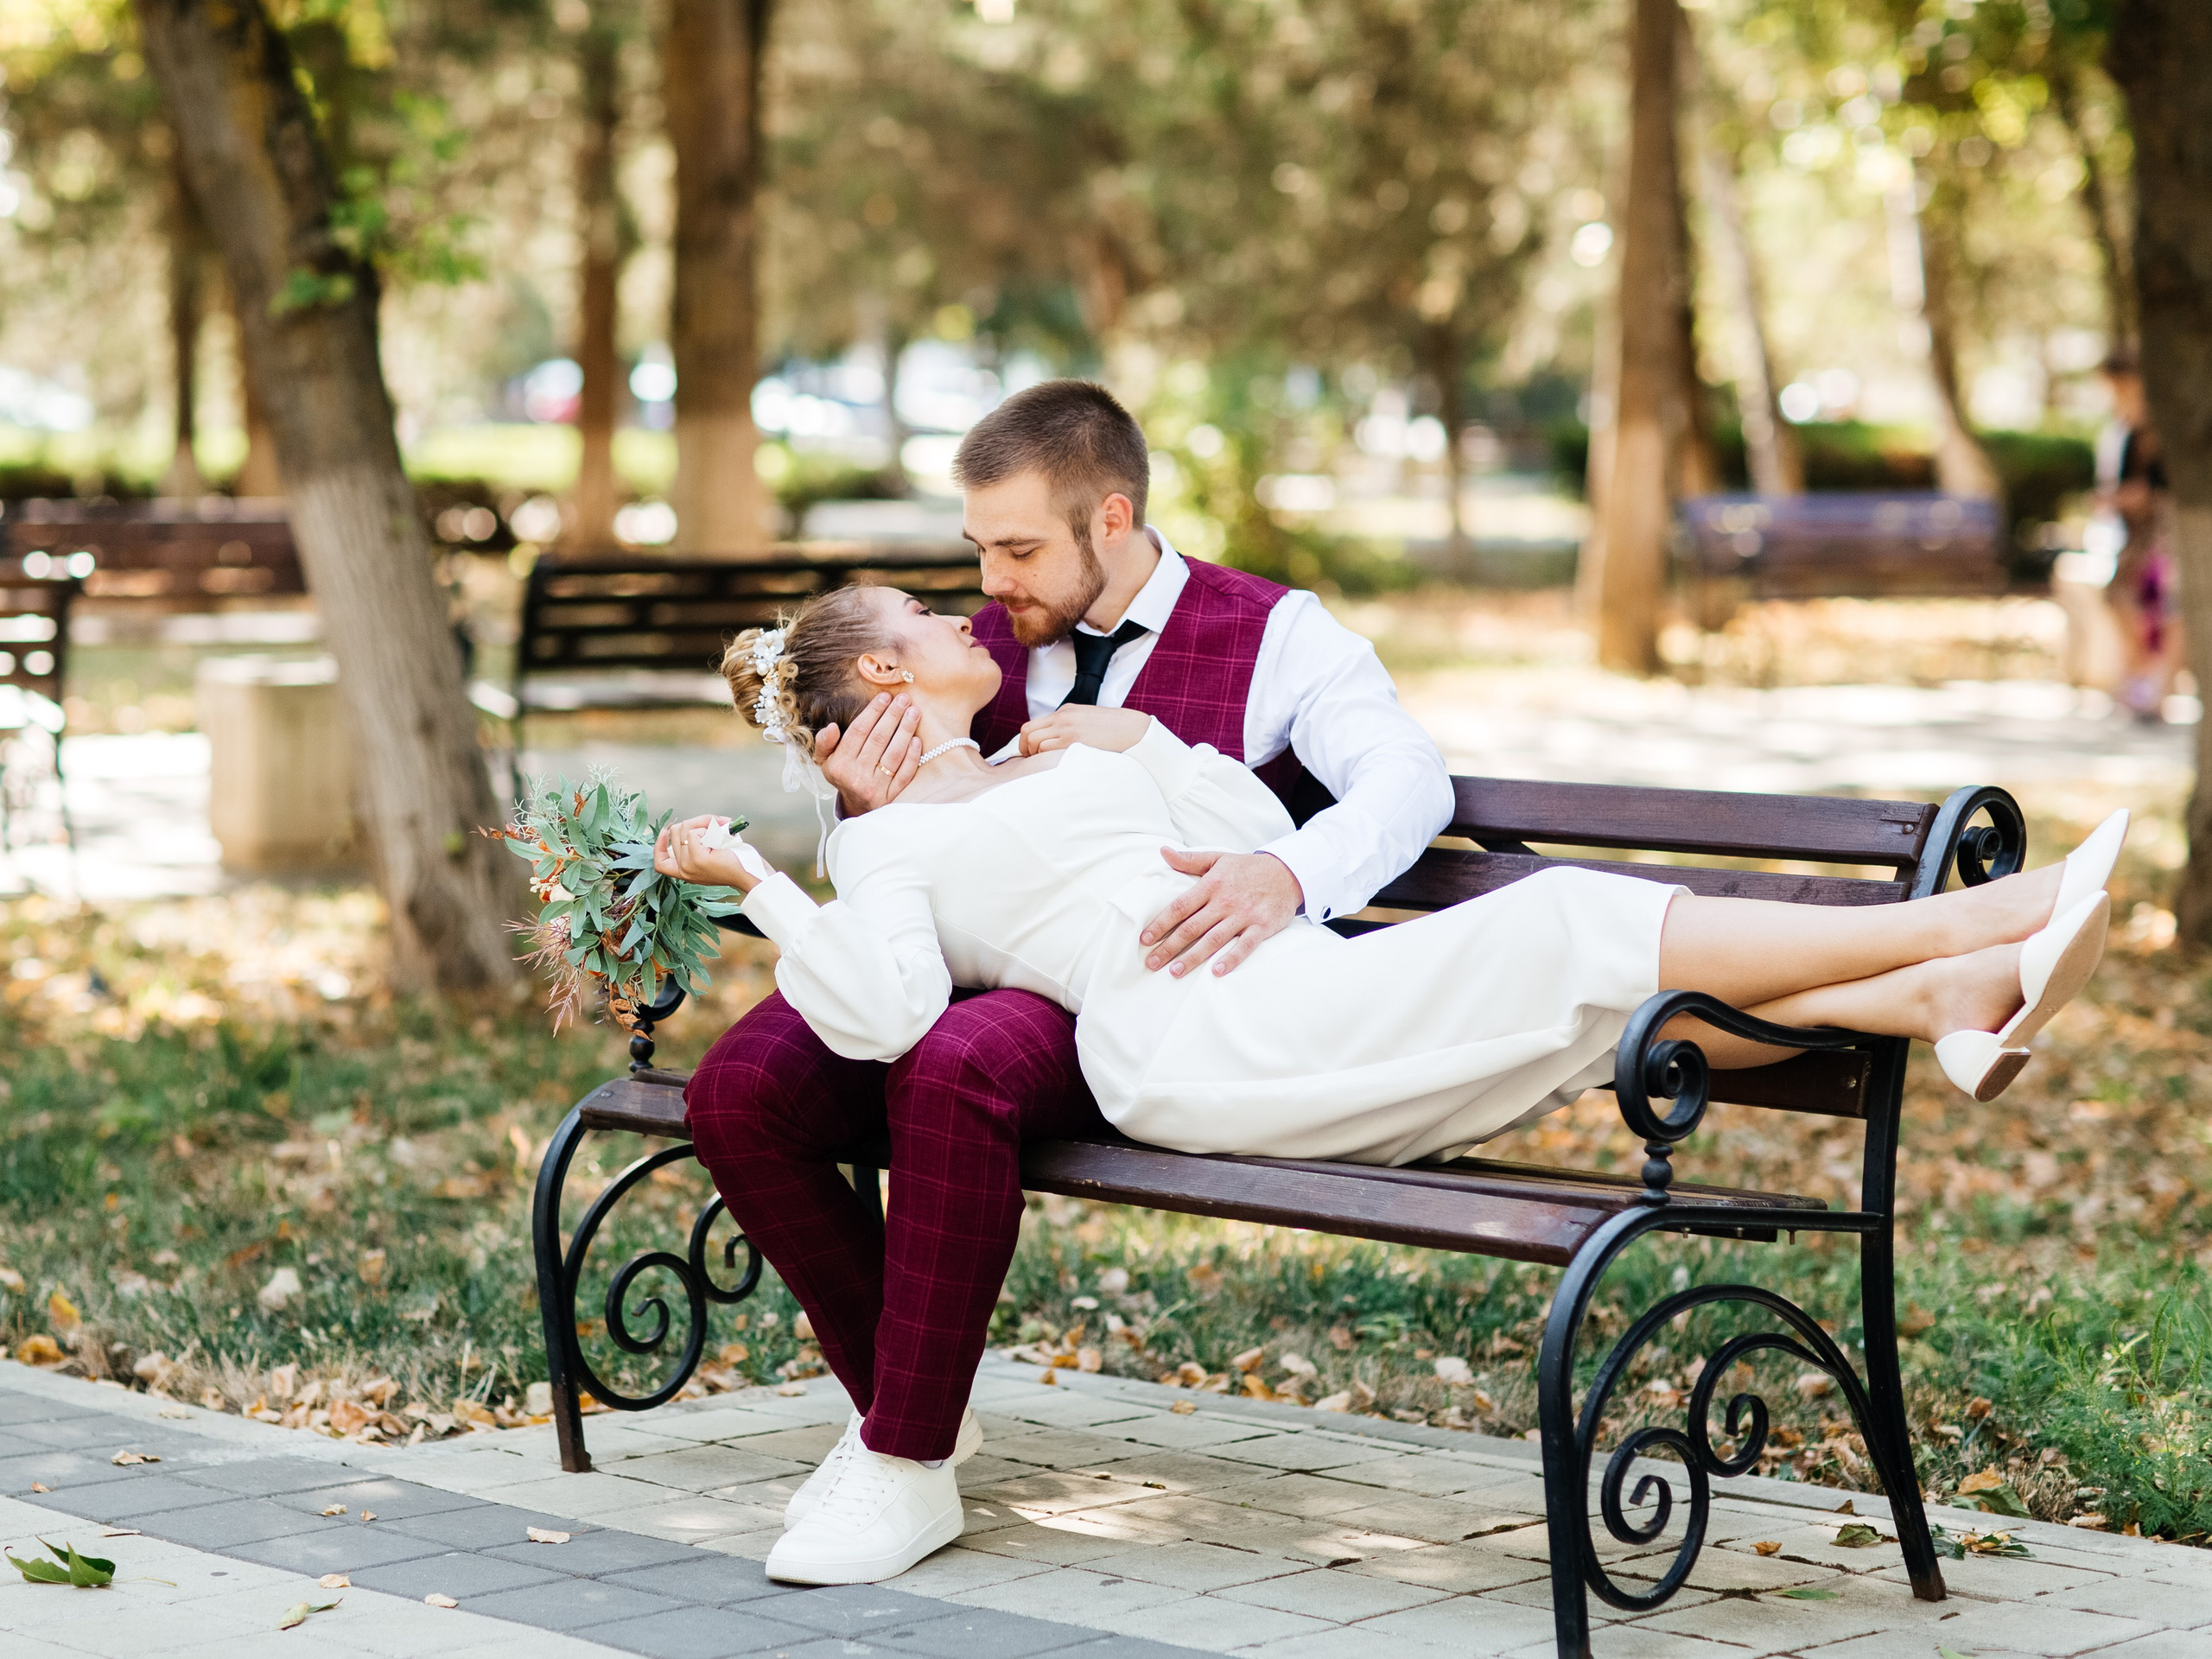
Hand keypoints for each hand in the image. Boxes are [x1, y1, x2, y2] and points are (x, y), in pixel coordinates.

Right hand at [654, 815, 767, 893]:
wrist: (752, 873)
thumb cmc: (737, 861)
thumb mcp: (711, 852)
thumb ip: (696, 843)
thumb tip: (688, 824)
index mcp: (685, 872)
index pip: (660, 863)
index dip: (659, 845)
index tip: (665, 831)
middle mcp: (684, 870)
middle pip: (676, 832)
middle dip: (697, 822)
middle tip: (717, 826)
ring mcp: (689, 865)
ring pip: (685, 828)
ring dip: (705, 823)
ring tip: (721, 832)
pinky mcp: (697, 859)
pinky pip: (695, 831)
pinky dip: (710, 827)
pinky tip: (721, 837)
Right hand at [816, 693, 922, 815]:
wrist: (858, 808)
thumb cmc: (844, 774)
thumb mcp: (826, 760)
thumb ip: (824, 742)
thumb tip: (832, 727)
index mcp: (840, 765)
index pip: (858, 731)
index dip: (873, 711)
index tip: (885, 696)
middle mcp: (857, 777)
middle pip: (878, 739)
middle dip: (893, 715)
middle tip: (904, 699)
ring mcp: (876, 788)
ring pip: (894, 755)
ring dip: (906, 731)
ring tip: (914, 712)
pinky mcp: (893, 797)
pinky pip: (905, 774)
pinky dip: (912, 756)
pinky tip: (917, 739)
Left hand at [1018, 705, 1150, 756]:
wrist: (1133, 730)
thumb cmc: (1115, 731)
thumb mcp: (1090, 723)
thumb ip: (1073, 728)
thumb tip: (1060, 745)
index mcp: (1067, 711)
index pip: (1034, 725)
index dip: (1027, 742)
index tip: (1030, 754)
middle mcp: (1063, 717)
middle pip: (1027, 731)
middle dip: (1024, 749)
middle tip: (1031, 762)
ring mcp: (1067, 727)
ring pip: (1034, 741)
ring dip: (1034, 756)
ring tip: (1043, 766)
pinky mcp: (1072, 739)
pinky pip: (1045, 748)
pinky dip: (1044, 759)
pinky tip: (1052, 765)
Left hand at [1140, 849, 1303, 977]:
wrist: (1288, 872)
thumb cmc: (1248, 868)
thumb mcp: (1218, 858)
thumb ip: (1189, 860)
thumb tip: (1163, 852)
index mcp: (1211, 885)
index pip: (1180, 906)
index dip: (1161, 923)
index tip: (1145, 939)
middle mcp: (1225, 901)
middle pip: (1192, 927)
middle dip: (1170, 946)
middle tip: (1152, 962)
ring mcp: (1244, 915)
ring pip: (1214, 939)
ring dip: (1193, 957)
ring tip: (1175, 971)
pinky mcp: (1261, 927)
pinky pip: (1245, 946)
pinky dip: (1231, 959)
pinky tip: (1216, 972)